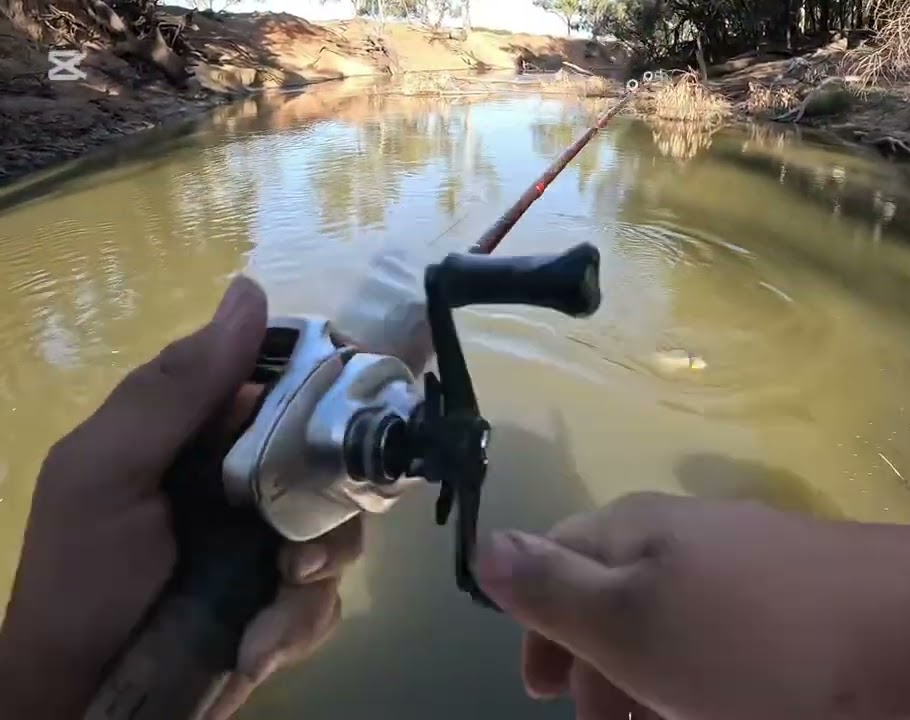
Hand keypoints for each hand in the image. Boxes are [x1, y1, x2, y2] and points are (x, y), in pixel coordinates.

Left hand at [0, 276, 360, 719]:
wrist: (77, 700)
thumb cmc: (82, 576)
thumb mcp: (106, 470)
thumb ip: (174, 388)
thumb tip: (252, 290)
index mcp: (202, 432)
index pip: (289, 381)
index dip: (333, 389)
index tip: (357, 413)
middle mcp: (246, 478)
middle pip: (334, 460)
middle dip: (332, 506)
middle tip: (301, 550)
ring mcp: (267, 543)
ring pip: (342, 532)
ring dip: (315, 574)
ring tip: (271, 605)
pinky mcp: (282, 606)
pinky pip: (327, 600)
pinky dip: (297, 624)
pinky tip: (255, 646)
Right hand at [475, 493, 909, 719]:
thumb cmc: (758, 642)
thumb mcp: (634, 622)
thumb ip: (557, 587)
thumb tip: (487, 543)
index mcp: (647, 531)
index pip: (566, 553)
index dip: (540, 617)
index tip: (536, 689)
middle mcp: (702, 538)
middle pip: (624, 592)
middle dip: (599, 661)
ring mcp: (764, 572)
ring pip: (683, 625)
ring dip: (655, 681)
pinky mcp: (815, 610)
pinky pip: (740, 643)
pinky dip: (715, 683)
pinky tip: (730, 713)